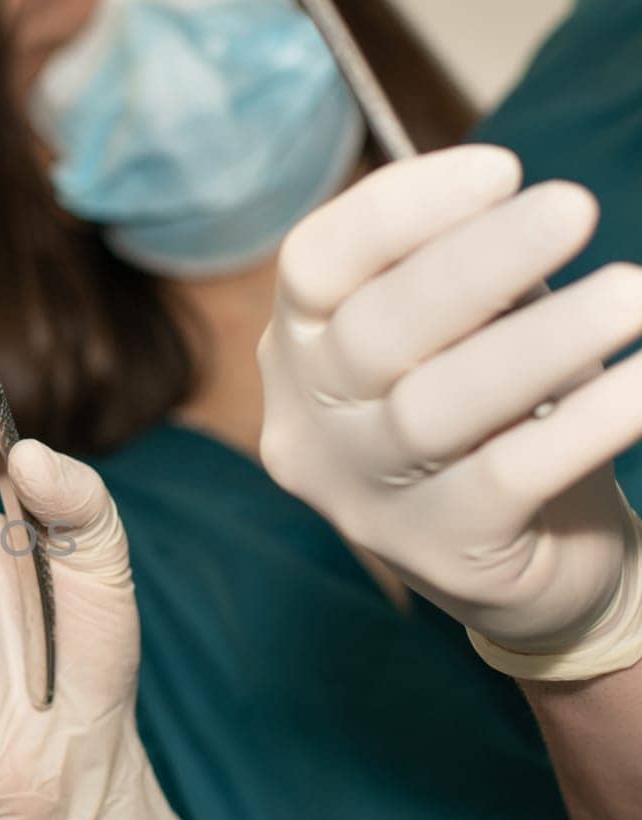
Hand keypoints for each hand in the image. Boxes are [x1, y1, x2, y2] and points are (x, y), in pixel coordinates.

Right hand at [259, 145, 641, 679]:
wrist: (530, 559)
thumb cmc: (492, 412)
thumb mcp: (463, 331)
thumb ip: (463, 280)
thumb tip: (515, 213)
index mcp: (300, 346)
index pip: (314, 263)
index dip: (396, 210)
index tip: (500, 170)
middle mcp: (309, 423)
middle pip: (371, 334)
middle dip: (473, 265)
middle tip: (572, 207)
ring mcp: (361, 497)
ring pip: (434, 410)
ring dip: (538, 343)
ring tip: (629, 295)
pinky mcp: (434, 553)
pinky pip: (505, 478)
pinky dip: (583, 424)